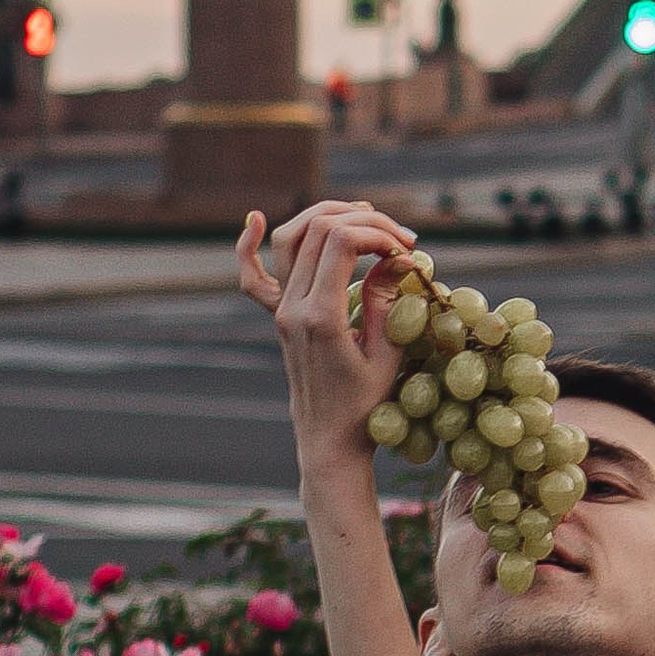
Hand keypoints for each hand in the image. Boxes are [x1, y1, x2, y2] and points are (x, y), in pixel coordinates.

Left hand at [237, 202, 420, 490]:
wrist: (327, 438)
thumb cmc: (365, 407)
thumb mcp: (387, 356)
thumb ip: (388, 303)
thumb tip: (396, 257)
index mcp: (321, 318)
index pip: (342, 243)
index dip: (377, 233)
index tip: (405, 250)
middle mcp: (292, 307)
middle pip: (319, 230)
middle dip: (365, 221)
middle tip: (399, 237)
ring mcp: (280, 309)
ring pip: (290, 237)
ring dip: (328, 217)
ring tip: (364, 220)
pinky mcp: (278, 314)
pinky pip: (253, 273)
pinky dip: (248, 243)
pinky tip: (254, 219)